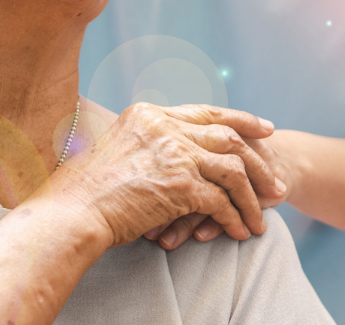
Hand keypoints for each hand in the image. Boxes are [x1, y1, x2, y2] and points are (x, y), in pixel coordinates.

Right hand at [49, 102, 280, 247]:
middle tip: (277, 179)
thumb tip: (169, 154)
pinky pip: (222, 201)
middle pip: (228, 136)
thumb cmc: (80, 192)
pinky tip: (241, 231)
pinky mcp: (180, 183)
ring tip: (262, 217)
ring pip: (233, 169)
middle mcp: (164, 127)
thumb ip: (146, 144)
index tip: (264, 129)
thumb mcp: (114, 150)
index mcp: (149, 114)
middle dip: (259, 159)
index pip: (206, 112)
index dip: (240, 120)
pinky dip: (235, 217)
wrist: (67, 215)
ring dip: (252, 196)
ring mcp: (174, 153)